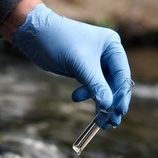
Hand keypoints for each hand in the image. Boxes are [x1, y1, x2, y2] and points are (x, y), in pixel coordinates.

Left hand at [12, 3, 131, 127]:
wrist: (34, 35)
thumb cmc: (59, 42)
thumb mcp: (80, 64)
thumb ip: (96, 85)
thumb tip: (108, 106)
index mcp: (112, 46)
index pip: (122, 74)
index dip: (121, 94)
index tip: (120, 112)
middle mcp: (107, 54)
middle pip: (115, 84)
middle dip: (111, 103)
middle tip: (112, 122)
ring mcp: (95, 63)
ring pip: (103, 88)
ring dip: (100, 103)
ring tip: (99, 121)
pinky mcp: (84, 70)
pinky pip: (91, 87)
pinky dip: (87, 96)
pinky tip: (76, 98)